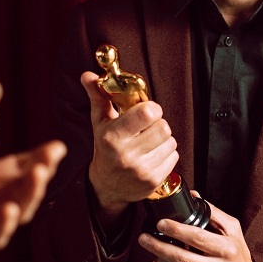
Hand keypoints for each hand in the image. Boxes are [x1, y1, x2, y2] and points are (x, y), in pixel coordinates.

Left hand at [0, 140, 66, 261]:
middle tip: (50, 159)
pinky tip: (9, 211)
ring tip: (38, 176)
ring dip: (29, 195)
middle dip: (41, 173)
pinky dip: (2, 226)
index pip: (19, 167)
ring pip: (15, 213)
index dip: (39, 158)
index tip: (58, 146)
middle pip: (24, 188)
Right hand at [81, 72, 177, 218]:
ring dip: (163, 140)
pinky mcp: (153, 181)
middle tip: (147, 128)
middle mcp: (126, 154)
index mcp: (112, 136)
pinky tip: (152, 155)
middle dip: (158, 124)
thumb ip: (98, 96)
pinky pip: (174, 157)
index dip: (152, 108)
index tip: (146, 111)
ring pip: (171, 142)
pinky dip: (166, 153)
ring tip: (149, 142)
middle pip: (163, 127)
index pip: (147, 113)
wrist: (106, 186)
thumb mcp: (100, 122)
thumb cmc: (105, 148)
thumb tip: (88, 75)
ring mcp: (140, 170)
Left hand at [137, 197, 255, 261]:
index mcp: (227, 250)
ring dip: (158, 260)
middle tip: (144, 237)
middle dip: (158, 246)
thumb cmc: (237, 256)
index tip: (161, 223)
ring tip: (151, 249)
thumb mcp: (233, 231)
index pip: (198, 238)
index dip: (176, 230)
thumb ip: (214, 213)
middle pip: (182, 258)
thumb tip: (193, 196)